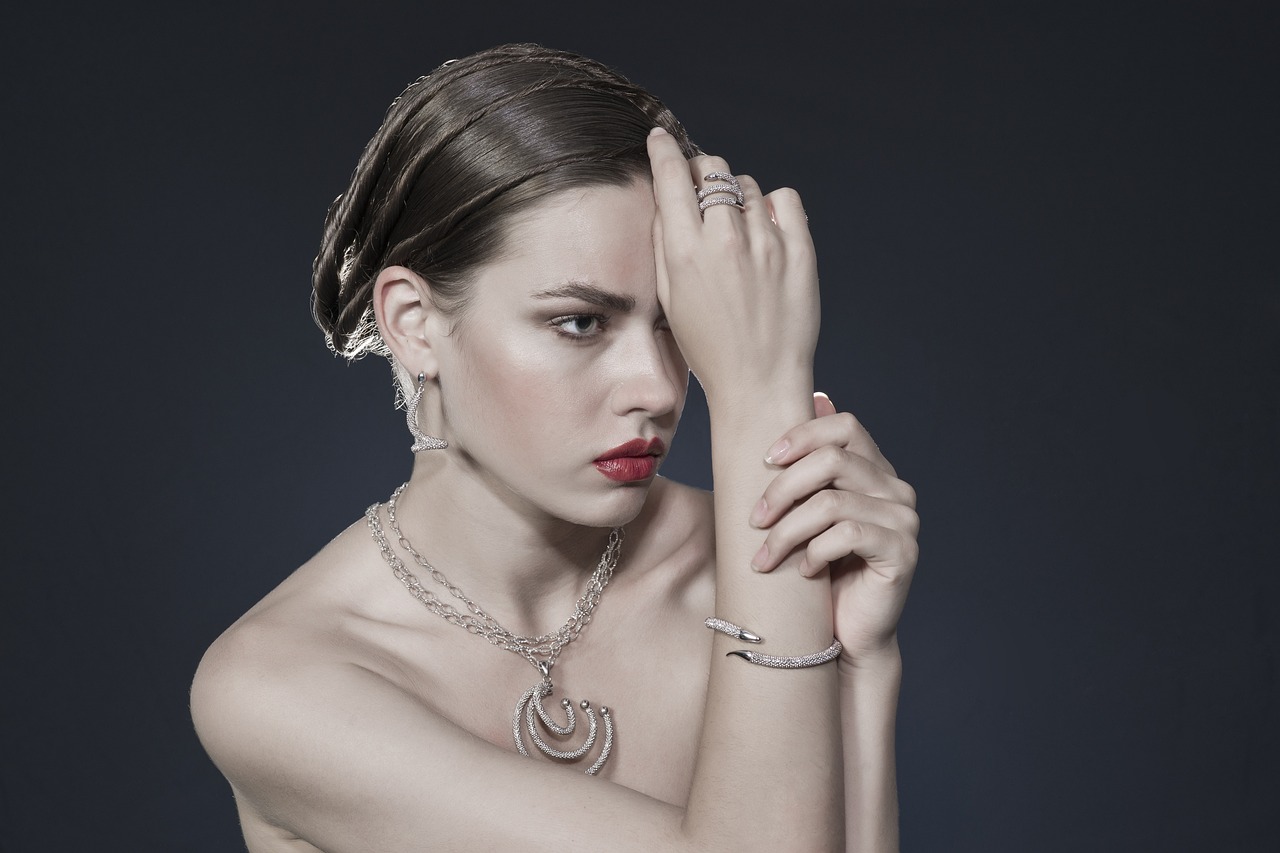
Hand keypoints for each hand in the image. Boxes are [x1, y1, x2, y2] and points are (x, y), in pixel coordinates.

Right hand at [646, 128, 819, 401]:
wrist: (758, 382)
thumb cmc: (709, 346)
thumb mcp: (671, 297)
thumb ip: (665, 243)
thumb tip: (667, 201)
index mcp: (686, 252)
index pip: (671, 176)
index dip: (663, 149)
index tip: (660, 138)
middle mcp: (726, 241)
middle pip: (713, 170)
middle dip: (702, 173)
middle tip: (702, 193)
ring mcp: (767, 244)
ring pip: (747, 186)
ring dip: (737, 198)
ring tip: (737, 231)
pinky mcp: (800, 251)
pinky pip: (785, 201)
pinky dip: (773, 207)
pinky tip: (766, 231)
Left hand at [748, 393, 918, 660]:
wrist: (844, 638)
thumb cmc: (818, 573)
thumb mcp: (804, 513)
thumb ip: (809, 464)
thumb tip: (816, 397)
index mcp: (875, 471)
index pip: (844, 426)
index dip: (801, 435)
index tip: (764, 461)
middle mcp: (896, 489)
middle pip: (832, 460)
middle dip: (782, 487)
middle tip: (754, 520)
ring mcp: (904, 520)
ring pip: (832, 501)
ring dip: (787, 530)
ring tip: (765, 558)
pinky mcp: (902, 552)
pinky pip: (848, 534)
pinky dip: (815, 551)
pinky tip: (804, 571)